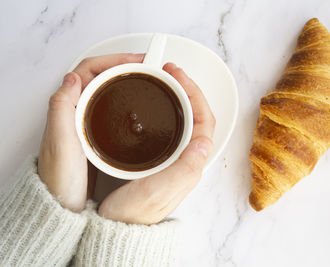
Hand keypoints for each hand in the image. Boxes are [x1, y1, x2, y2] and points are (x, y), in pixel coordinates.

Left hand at [38, 54, 144, 211]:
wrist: (63, 205)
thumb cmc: (61, 178)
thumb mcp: (61, 142)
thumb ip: (62, 108)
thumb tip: (72, 77)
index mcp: (66, 107)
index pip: (89, 69)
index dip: (114, 59)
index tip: (138, 61)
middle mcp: (75, 111)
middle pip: (101, 76)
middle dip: (124, 66)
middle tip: (148, 68)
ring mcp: (86, 121)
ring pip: (108, 90)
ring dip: (127, 81)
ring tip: (147, 81)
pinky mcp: (95, 134)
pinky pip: (112, 107)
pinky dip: (126, 100)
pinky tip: (139, 108)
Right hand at [98, 63, 215, 224]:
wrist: (118, 229)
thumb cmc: (136, 213)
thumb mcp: (160, 190)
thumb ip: (185, 167)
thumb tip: (205, 141)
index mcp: (191, 164)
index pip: (204, 121)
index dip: (194, 94)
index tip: (178, 76)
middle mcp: (187, 160)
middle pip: (197, 116)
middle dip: (188, 90)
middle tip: (171, 71)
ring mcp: (175, 159)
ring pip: (185, 120)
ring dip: (179, 98)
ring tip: (165, 81)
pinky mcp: (162, 159)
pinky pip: (172, 128)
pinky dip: (168, 110)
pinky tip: (156, 106)